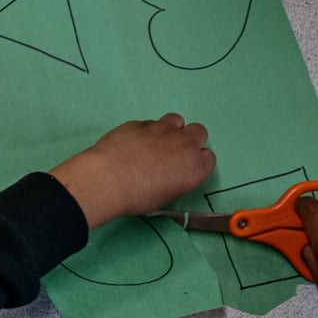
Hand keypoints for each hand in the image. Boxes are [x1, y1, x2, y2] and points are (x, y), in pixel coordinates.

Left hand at [49, 114, 215, 228]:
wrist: (109, 179)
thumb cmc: (137, 196)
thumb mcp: (163, 197)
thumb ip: (173, 181)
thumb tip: (165, 177)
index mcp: (195, 167)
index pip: (208, 157)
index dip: (196, 160)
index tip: (184, 166)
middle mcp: (184, 144)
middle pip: (198, 132)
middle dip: (188, 138)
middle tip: (172, 151)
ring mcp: (162, 129)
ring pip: (175, 120)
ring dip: (169, 129)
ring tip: (152, 143)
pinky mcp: (141, 123)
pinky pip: (148, 123)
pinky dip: (143, 131)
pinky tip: (130, 144)